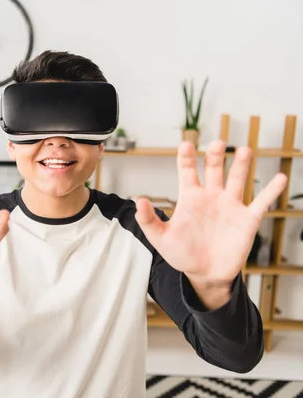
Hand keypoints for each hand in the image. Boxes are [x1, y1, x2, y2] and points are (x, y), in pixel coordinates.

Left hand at [135, 140, 286, 305]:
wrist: (204, 275)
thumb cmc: (181, 255)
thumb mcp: (160, 238)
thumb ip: (148, 220)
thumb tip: (139, 201)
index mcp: (190, 197)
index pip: (187, 171)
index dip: (186, 157)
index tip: (186, 144)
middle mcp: (211, 197)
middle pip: (214, 169)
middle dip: (216, 155)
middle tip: (218, 143)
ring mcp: (230, 206)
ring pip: (237, 179)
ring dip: (241, 164)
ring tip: (244, 150)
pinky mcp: (247, 219)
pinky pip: (261, 202)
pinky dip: (271, 190)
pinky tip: (279, 177)